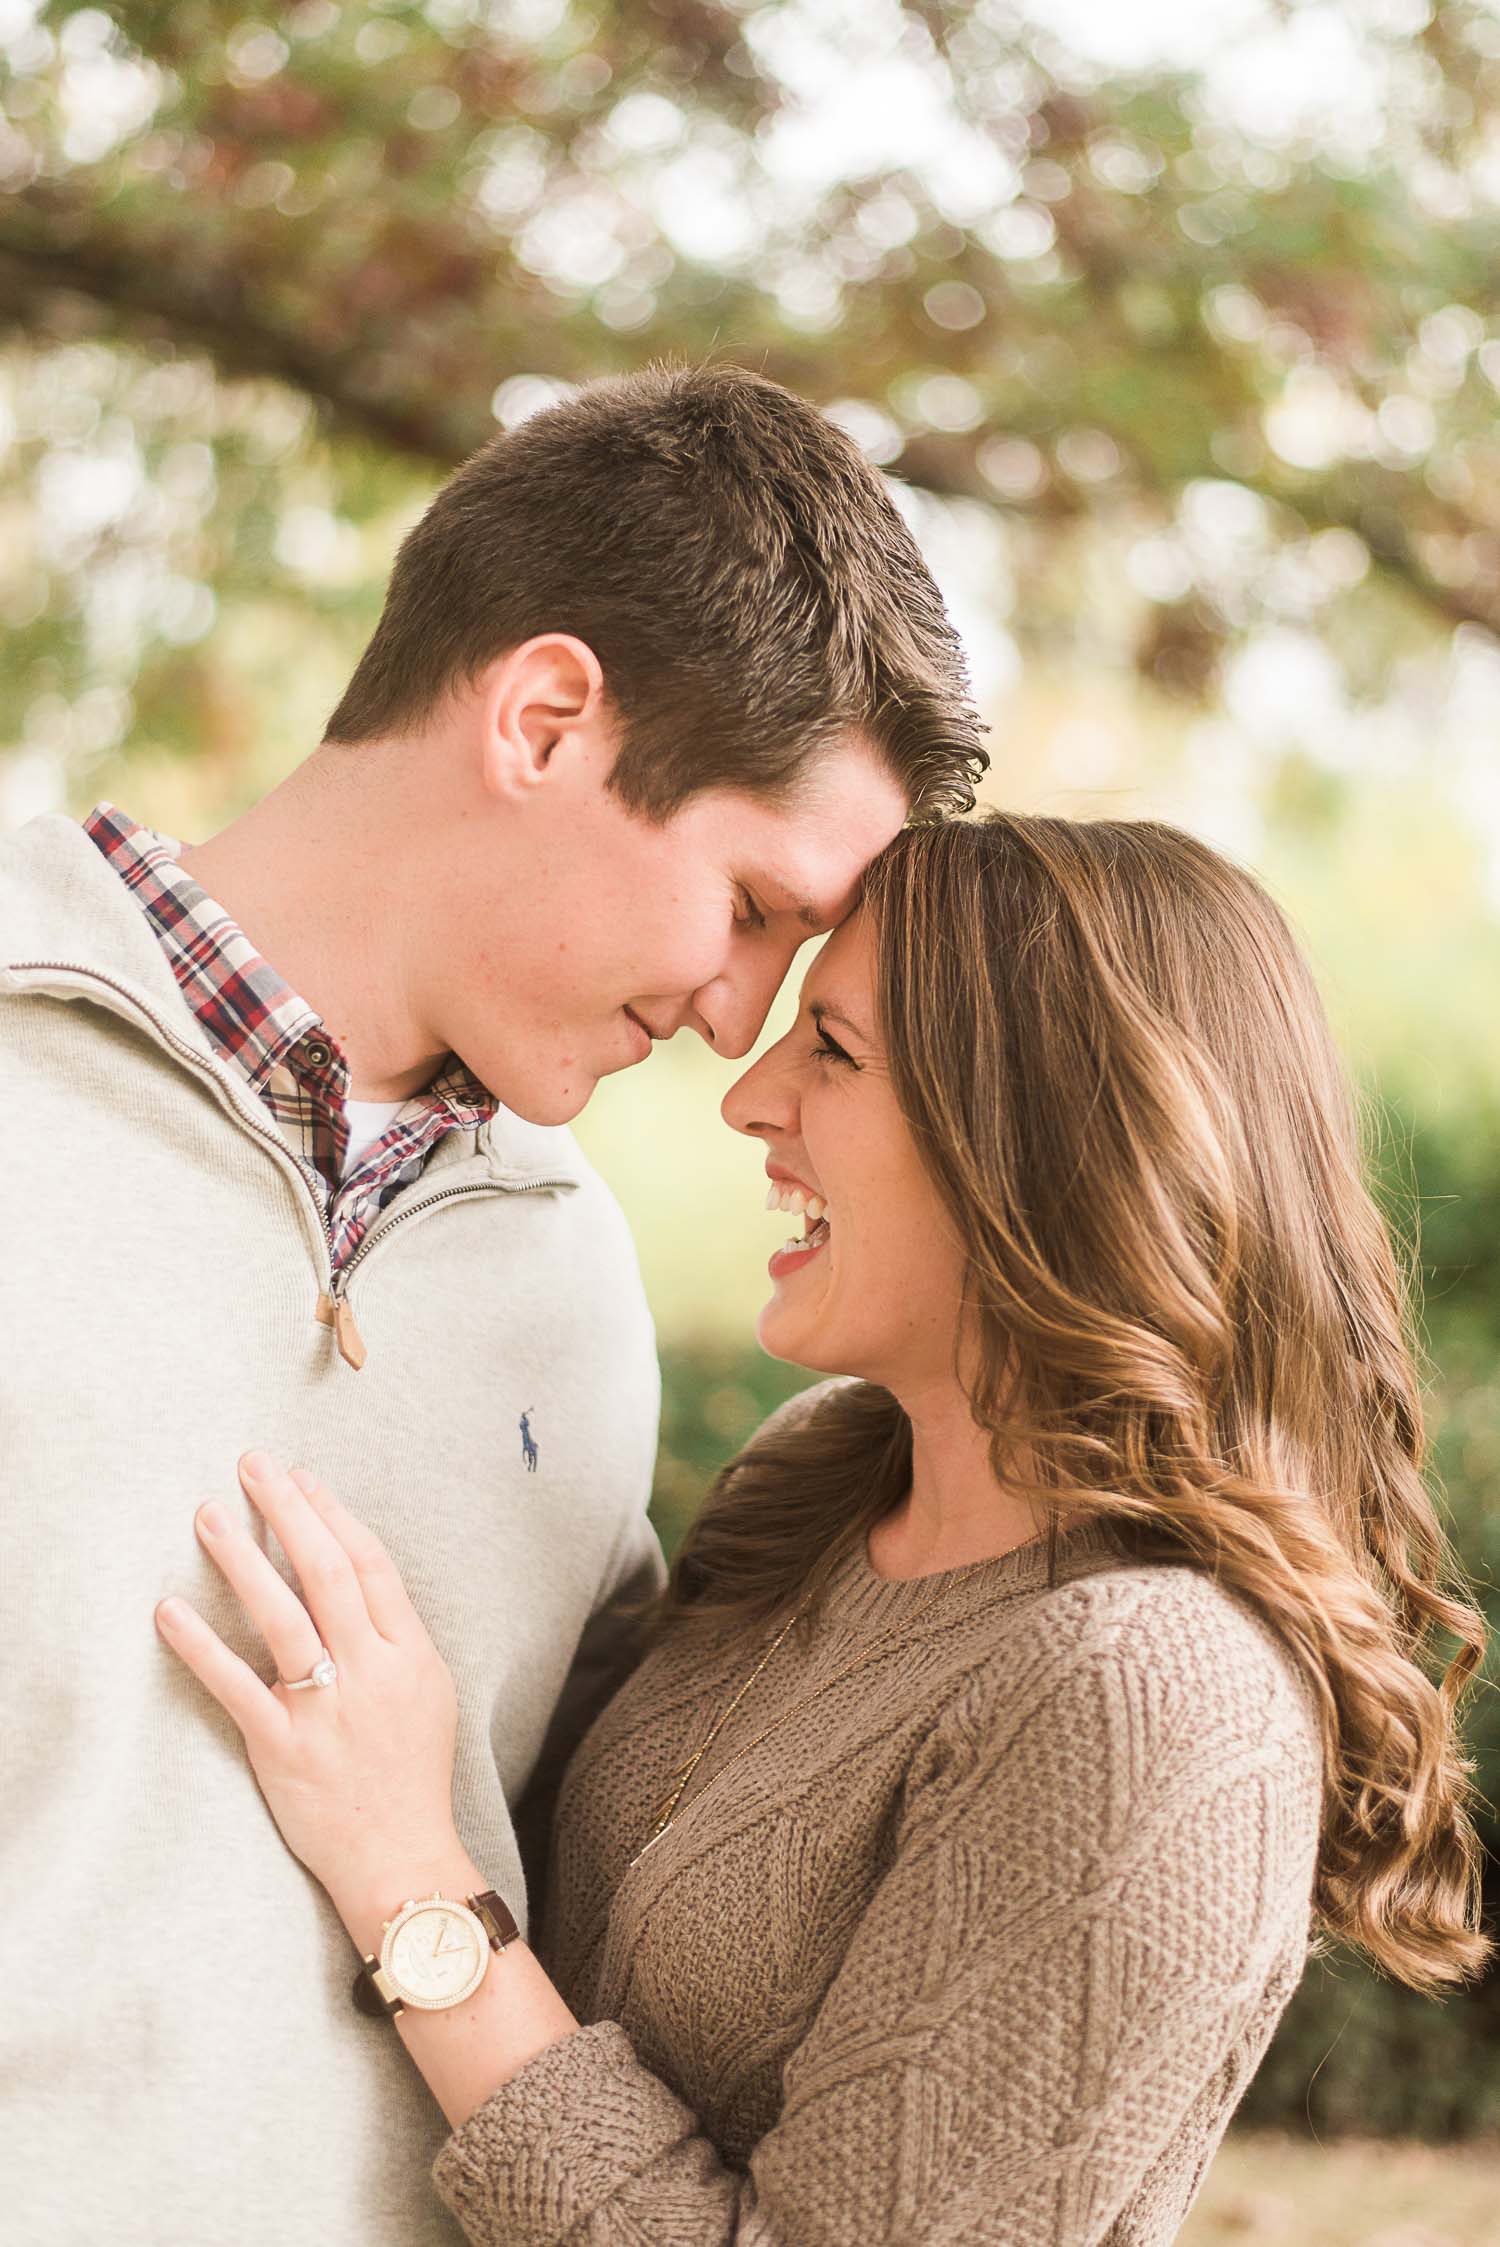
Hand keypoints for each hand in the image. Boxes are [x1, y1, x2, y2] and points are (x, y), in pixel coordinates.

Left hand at [155, 1452, 463, 1912]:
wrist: (400, 1859)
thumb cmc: (411, 1773)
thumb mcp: (428, 1691)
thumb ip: (395, 1635)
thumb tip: (354, 1573)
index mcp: (410, 1655)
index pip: (371, 1566)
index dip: (335, 1515)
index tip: (302, 1477)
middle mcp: (370, 1673)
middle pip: (327, 1574)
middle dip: (290, 1511)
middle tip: (254, 1466)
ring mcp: (325, 1711)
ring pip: (282, 1618)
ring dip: (242, 1560)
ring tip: (209, 1515)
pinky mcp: (281, 1748)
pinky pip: (235, 1686)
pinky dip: (200, 1646)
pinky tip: (170, 1609)